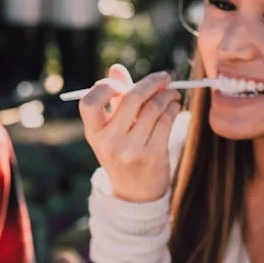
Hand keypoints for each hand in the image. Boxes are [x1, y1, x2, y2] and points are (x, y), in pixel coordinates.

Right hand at [79, 64, 181, 202]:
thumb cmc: (123, 152)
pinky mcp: (153, 154)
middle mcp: (110, 142)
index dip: (105, 87)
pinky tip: (174, 107)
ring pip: (153, 108)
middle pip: (130, 99)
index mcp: (94, 133)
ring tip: (172, 93)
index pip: (89, 103)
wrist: (135, 192)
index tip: (122, 84)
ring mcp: (132, 150)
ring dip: (167, 95)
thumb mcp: (111, 131)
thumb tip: (116, 69)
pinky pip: (166, 120)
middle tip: (164, 77)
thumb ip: (113, 99)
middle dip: (151, 82)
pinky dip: (173, 108)